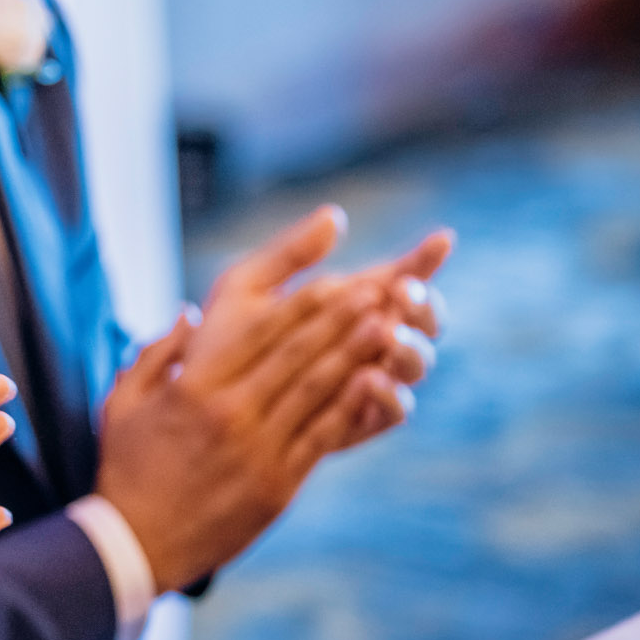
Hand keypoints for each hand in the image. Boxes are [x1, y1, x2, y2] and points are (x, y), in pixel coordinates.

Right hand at [98, 207, 412, 591]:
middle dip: (339, 320)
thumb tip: (189, 314)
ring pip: (317, 392)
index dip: (300, 306)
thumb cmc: (126, 468)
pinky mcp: (278, 484)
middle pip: (296, 356)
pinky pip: (322, 437)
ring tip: (388, 326)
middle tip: (376, 289)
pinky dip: (352, 408)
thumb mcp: (122, 402)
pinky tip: (376, 385)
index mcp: (194, 388)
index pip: (258, 335)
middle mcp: (231, 413)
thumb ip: (155, 353)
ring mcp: (259, 450)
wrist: (138, 543)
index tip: (333, 280)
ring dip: (355, 356)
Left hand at [188, 208, 451, 450]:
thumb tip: (334, 215)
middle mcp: (375, 345)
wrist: (200, 415)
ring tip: (387, 333)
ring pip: (415, 365)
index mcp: (356, 306)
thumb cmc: (223, 344)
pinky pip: (393, 412)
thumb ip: (288, 255)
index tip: (439, 241)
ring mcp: (373, 385)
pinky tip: (369, 376)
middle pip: (423, 323)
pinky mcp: (362, 423)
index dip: (424, 261)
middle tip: (402, 292)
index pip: (405, 279)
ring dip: (410, 347)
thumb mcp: (245, 291)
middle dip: (421, 305)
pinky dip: (389, 393)